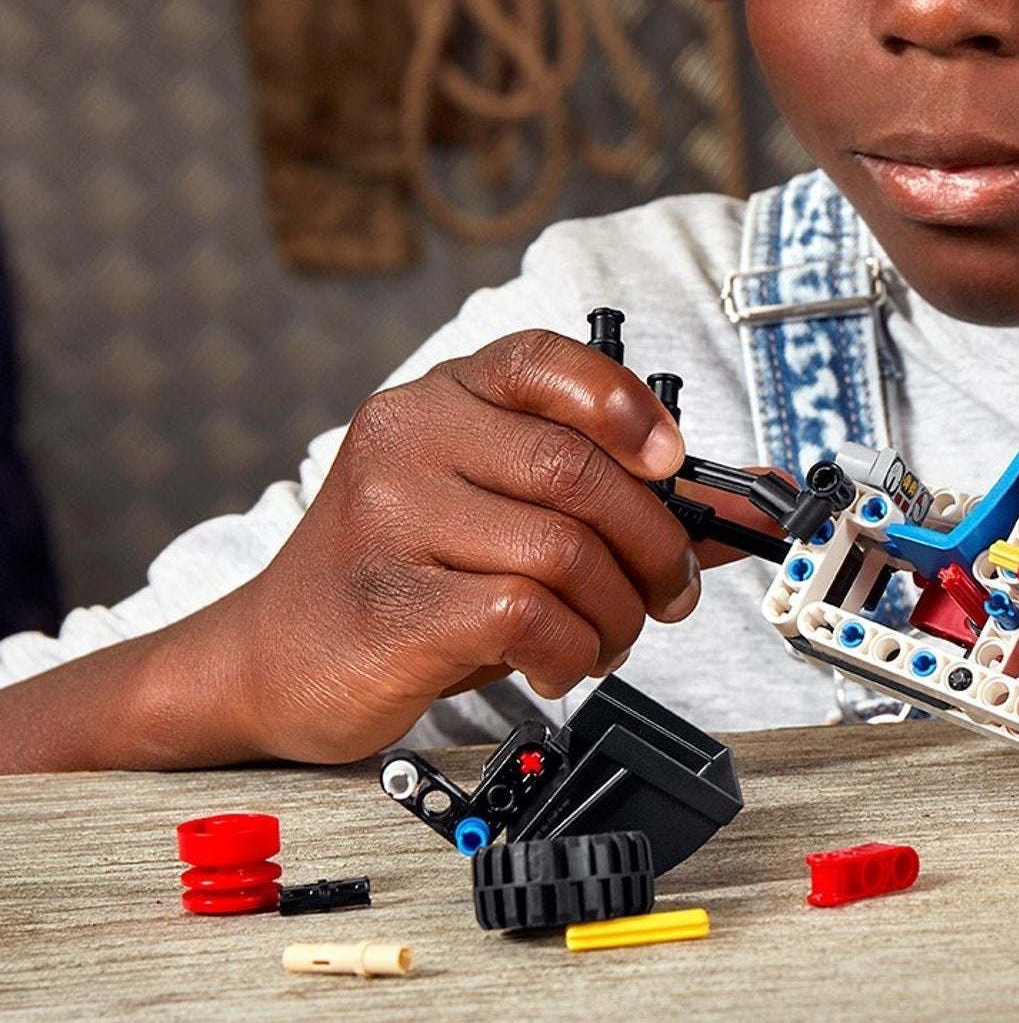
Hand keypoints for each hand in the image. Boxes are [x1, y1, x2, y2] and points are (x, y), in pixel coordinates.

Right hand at [233, 329, 703, 761]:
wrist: (271, 657)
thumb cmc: (405, 577)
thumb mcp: (499, 514)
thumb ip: (611, 500)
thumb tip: (744, 512)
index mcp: (440, 399)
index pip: (545, 361)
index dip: (626, 404)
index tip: (673, 462)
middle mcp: (408, 441)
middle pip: (580, 474)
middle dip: (655, 545)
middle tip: (670, 591)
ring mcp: (393, 519)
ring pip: (566, 552)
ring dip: (617, 612)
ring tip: (608, 637)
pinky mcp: (397, 604)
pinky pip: (531, 616)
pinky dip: (573, 650)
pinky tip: (557, 661)